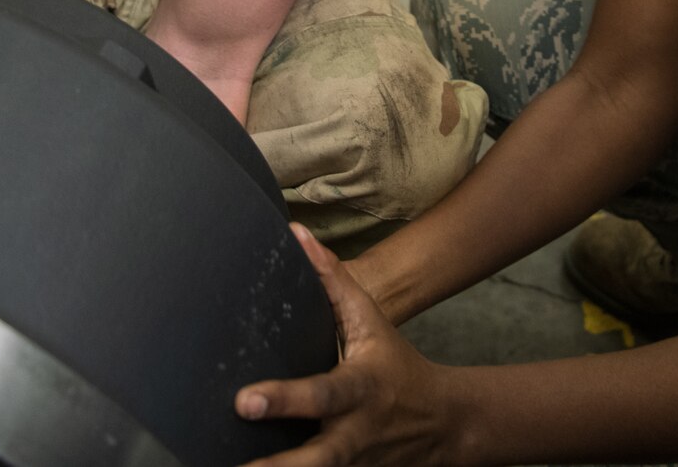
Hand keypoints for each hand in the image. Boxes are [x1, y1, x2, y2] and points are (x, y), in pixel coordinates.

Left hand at [235, 224, 462, 466]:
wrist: (444, 423)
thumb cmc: (395, 366)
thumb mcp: (371, 321)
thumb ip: (333, 281)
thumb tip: (297, 234)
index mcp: (359, 389)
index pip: (321, 394)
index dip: (284, 399)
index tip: (244, 401)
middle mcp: (355, 433)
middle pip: (318, 458)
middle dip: (277, 466)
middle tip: (233, 466)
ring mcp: (353, 463)